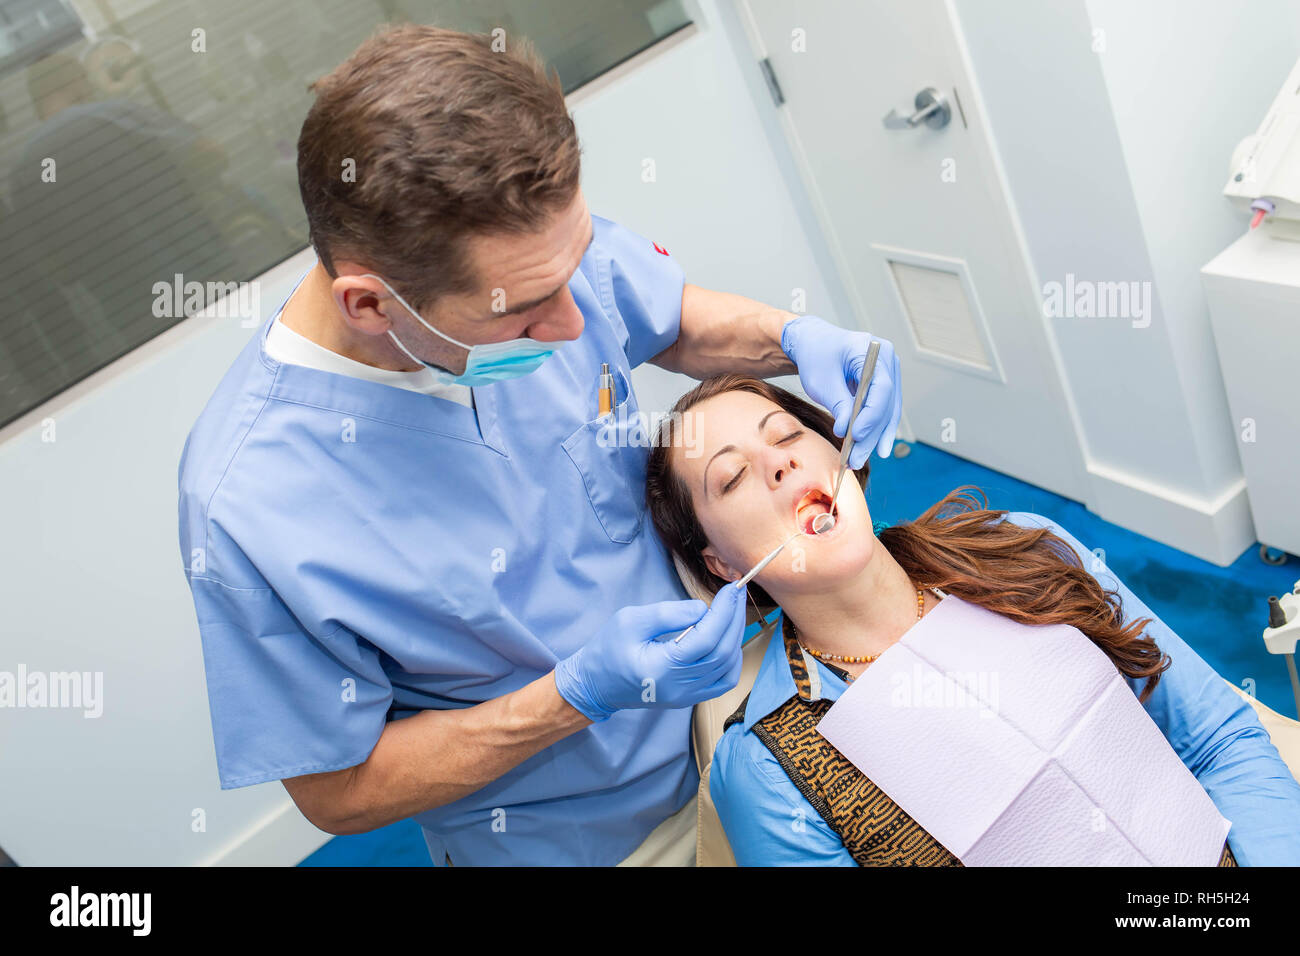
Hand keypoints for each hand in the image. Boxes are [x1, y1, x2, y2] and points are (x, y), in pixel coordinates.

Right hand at [553, 585, 746, 721]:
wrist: (596, 684)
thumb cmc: (608, 649)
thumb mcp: (630, 620)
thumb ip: (667, 614)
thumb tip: (702, 609)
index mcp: (662, 668)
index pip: (706, 639)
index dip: (724, 612)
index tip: (731, 588)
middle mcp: (679, 687)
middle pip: (723, 652)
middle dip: (734, 619)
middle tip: (737, 593)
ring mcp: (686, 697)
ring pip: (727, 667)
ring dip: (735, 636)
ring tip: (732, 611)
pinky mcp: (689, 698)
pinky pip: (722, 681)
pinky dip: (732, 659)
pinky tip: (728, 639)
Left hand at [780, 315, 901, 465]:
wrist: (813, 342)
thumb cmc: (816, 355)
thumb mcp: (823, 381)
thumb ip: (838, 404)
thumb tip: (847, 431)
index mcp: (873, 351)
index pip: (881, 387)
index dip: (871, 414)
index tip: (855, 435)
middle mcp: (888, 361)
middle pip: (886, 404)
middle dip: (871, 435)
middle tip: (855, 458)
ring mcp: (889, 373)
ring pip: (886, 412)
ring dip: (873, 438)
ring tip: (858, 460)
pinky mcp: (883, 386)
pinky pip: (882, 411)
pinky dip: (873, 430)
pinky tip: (868, 449)